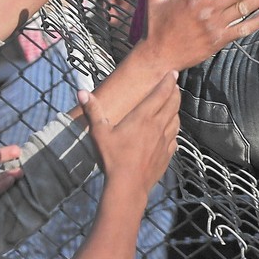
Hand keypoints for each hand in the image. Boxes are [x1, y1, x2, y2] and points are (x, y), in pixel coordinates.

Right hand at [78, 72, 180, 196]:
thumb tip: (81, 91)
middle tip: (174, 85)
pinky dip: (174, 130)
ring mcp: (165, 141)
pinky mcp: (167, 154)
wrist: (128, 186)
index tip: (173, 73)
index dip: (169, 81)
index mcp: (143, 117)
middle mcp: (158, 126)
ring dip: (176, 109)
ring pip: (176, 119)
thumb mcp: (99, 133)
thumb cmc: (112, 158)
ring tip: (173, 105)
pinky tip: (170, 131)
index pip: (161, 93)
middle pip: (173, 103)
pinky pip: (175, 138)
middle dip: (174, 92)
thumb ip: (93, 111)